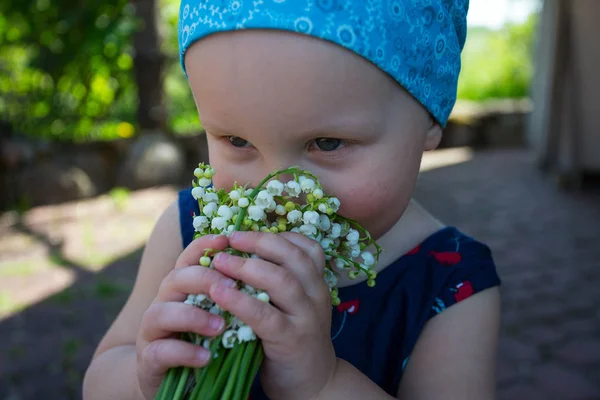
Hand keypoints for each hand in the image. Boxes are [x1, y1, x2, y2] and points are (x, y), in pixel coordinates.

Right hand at [135, 235, 235, 399]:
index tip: (226, 239)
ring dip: (193, 317)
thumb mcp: (219, 311)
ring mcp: (153, 330)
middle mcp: (164, 302)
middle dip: (203, 278)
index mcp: (183, 286)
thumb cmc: (205, 338)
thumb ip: (232, 290)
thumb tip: (267, 266)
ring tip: (221, 326)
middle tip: (232, 285)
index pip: (190, 257)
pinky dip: (184, 353)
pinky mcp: (149, 358)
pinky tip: (206, 357)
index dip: (205, 245)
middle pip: (175, 278)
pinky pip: (161, 351)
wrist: (176, 380)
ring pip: (161, 313)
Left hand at [210, 231, 336, 399]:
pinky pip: (265, 315)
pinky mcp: (292, 340)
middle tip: (229, 239)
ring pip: (281, 281)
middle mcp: (317, 294)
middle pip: (293, 257)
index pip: (307, 247)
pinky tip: (218, 293)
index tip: (245, 232)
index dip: (275, 235)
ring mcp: (307, 317)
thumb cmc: (292, 338)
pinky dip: (240, 300)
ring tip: (218, 262)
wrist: (312, 383)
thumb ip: (277, 281)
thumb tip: (241, 252)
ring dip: (246, 267)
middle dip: (258, 242)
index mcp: (317, 282)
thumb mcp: (293, 305)